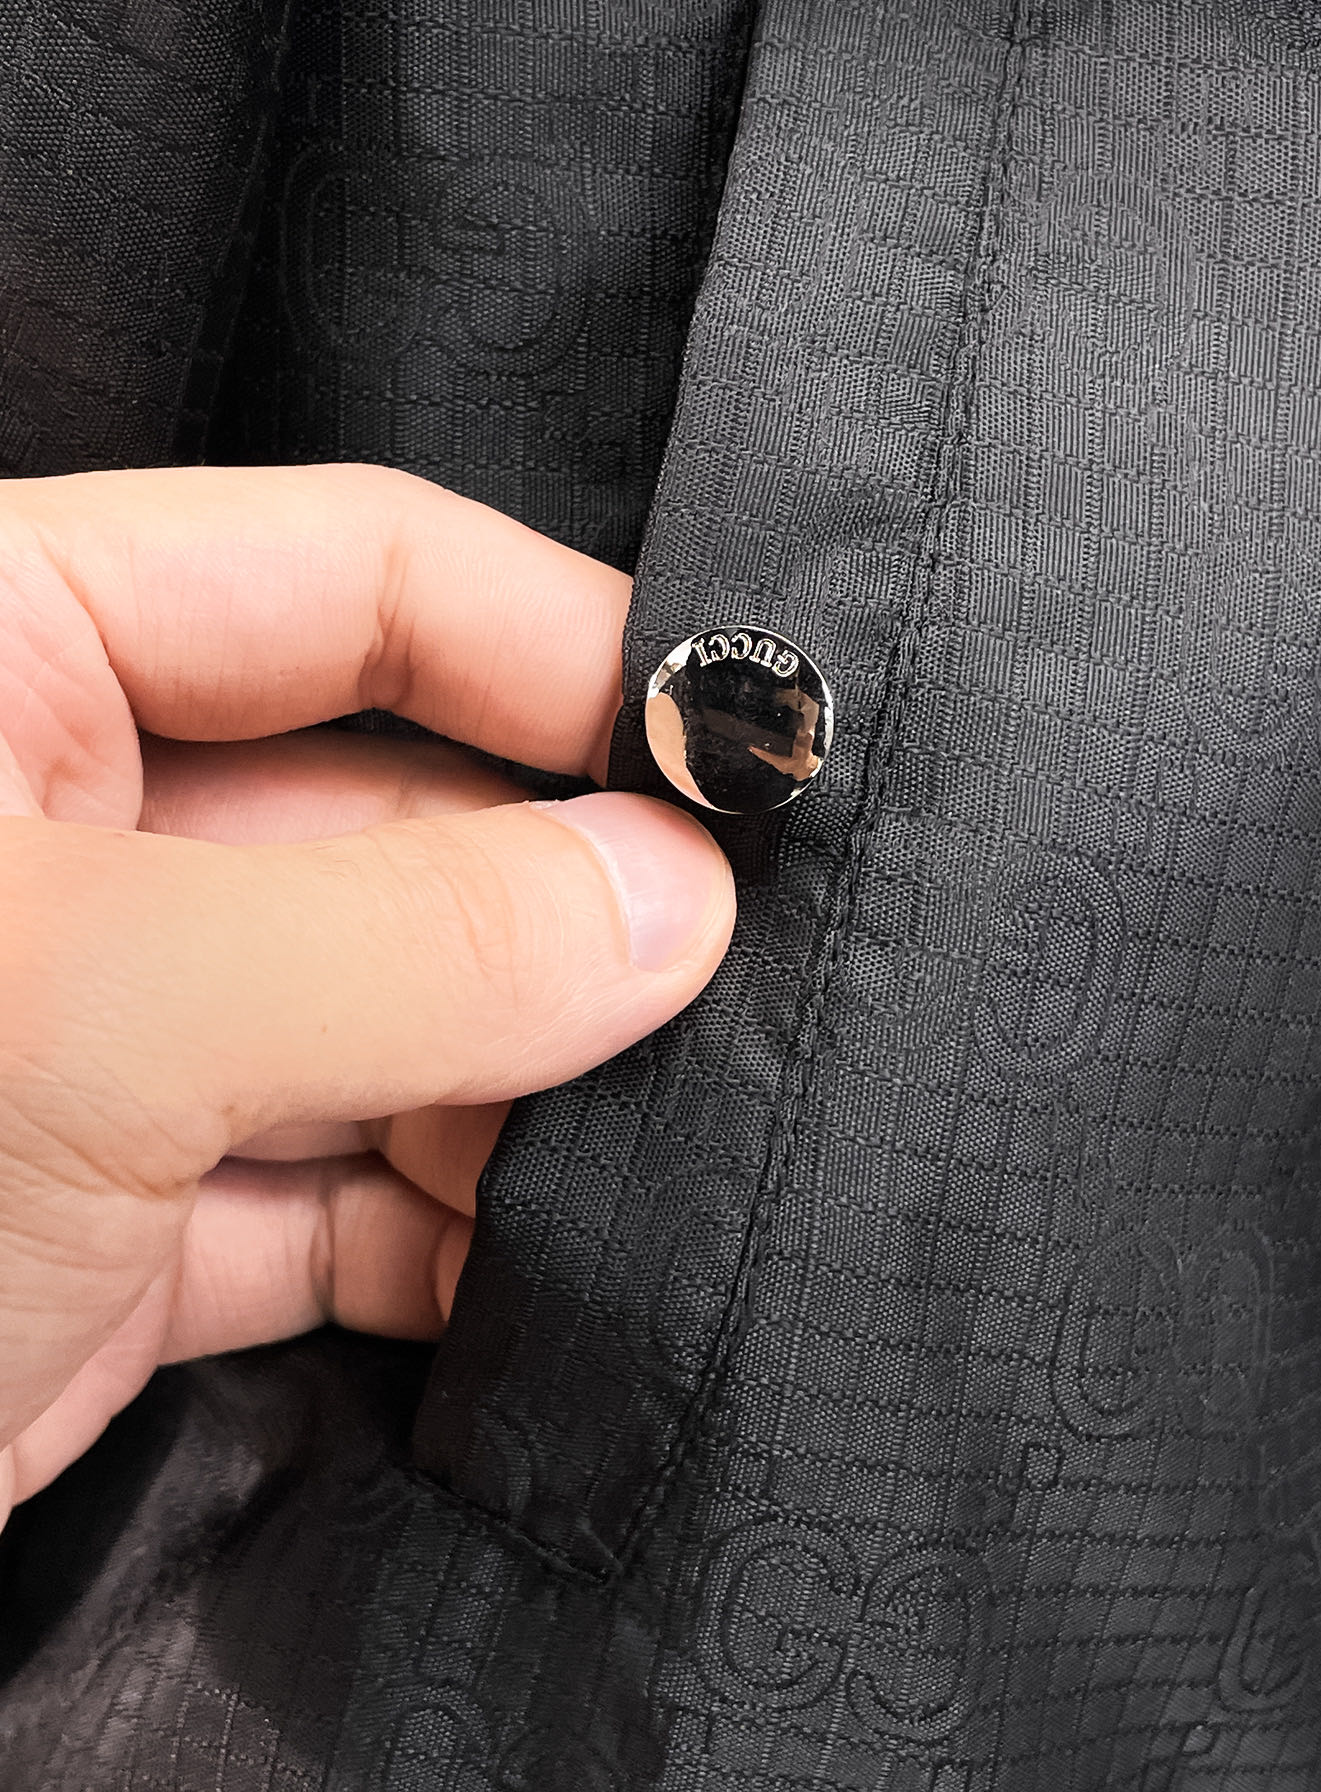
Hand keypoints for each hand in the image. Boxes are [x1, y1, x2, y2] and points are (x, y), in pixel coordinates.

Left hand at [0, 463, 733, 1527]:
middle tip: (728, 979)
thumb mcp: (85, 1011)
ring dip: (527, 1086)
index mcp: (9, 650)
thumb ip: (400, 940)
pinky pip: (345, 1184)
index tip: (733, 751)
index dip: (560, 649)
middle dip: (565, 901)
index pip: (355, 574)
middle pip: (401, 808)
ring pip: (398, 1007)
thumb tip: (671, 899)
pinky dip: (449, 1226)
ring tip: (648, 1147)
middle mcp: (70, 824)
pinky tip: (534, 1262)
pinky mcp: (126, 1213)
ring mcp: (113, 1026)